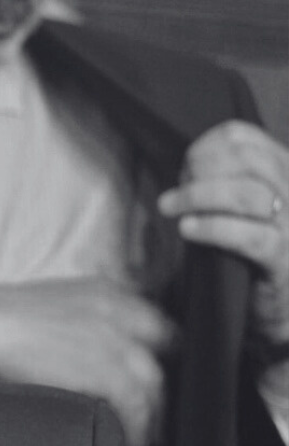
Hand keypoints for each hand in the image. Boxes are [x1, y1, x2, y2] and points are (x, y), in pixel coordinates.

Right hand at [0, 279, 176, 445]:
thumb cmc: (1, 321)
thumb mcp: (53, 304)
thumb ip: (83, 320)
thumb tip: (90, 349)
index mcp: (105, 293)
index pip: (155, 323)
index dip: (159, 352)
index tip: (153, 375)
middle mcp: (119, 312)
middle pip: (161, 354)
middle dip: (159, 384)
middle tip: (154, 410)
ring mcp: (116, 341)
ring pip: (153, 382)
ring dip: (152, 410)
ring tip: (144, 432)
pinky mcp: (108, 371)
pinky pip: (137, 405)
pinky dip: (137, 425)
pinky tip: (131, 438)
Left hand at [159, 120, 288, 344]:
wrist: (281, 308)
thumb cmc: (252, 252)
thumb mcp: (242, 207)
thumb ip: (222, 180)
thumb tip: (186, 165)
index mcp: (285, 170)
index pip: (242, 137)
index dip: (204, 147)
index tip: (183, 167)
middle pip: (244, 160)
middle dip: (199, 171)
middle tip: (173, 194)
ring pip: (246, 194)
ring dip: (196, 197)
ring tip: (169, 208)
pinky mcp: (284, 260)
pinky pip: (249, 237)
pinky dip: (212, 228)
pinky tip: (188, 229)